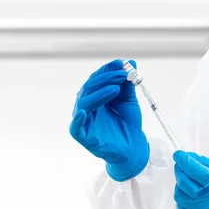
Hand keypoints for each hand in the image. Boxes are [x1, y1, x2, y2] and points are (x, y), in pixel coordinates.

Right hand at [69, 59, 149, 180]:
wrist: (133, 146)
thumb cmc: (128, 123)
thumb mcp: (129, 100)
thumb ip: (127, 84)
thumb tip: (130, 62)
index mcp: (95, 96)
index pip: (96, 79)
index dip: (107, 70)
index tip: (121, 64)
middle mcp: (87, 106)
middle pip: (89, 88)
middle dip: (106, 79)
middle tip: (122, 75)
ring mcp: (83, 120)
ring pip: (83, 103)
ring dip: (98, 93)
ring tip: (115, 89)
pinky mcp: (83, 136)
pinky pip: (75, 127)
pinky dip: (78, 119)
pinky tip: (85, 112)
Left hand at [173, 151, 208, 208]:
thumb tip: (193, 158)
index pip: (193, 169)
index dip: (183, 159)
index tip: (179, 154)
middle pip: (183, 182)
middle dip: (180, 170)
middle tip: (183, 164)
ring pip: (180, 197)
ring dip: (180, 185)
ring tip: (186, 178)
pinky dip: (182, 200)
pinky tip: (188, 194)